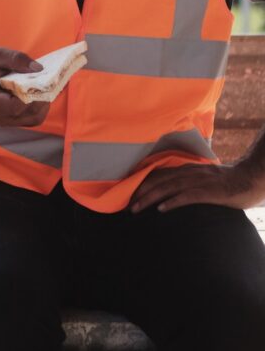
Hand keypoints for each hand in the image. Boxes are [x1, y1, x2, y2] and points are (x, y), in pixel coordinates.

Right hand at [0, 47, 48, 127]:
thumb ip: (17, 59)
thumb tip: (39, 69)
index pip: (16, 106)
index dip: (31, 95)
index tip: (41, 81)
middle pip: (29, 113)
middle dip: (42, 98)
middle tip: (50, 82)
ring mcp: (6, 120)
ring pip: (34, 118)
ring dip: (44, 103)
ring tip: (46, 87)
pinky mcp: (14, 120)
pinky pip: (34, 118)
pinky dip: (41, 107)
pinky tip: (41, 93)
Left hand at [130, 162, 264, 212]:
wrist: (251, 178)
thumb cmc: (228, 181)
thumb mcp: (204, 178)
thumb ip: (189, 181)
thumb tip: (174, 190)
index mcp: (186, 169)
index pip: (158, 174)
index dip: (142, 182)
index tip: (128, 192)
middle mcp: (189, 172)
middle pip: (158, 180)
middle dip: (140, 192)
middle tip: (127, 204)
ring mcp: (199, 181)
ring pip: (168, 187)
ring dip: (150, 197)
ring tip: (136, 207)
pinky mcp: (210, 191)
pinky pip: (188, 196)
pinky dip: (173, 202)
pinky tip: (162, 209)